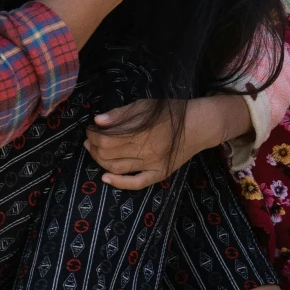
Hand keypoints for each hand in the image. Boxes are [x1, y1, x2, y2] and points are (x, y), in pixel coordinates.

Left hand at [84, 93, 247, 189]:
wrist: (199, 126)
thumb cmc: (171, 112)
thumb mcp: (145, 105)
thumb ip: (121, 113)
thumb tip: (97, 121)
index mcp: (140, 132)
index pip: (106, 139)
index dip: (93, 135)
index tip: (90, 130)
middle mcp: (145, 151)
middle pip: (108, 154)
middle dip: (94, 147)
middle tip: (90, 140)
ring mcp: (152, 165)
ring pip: (117, 168)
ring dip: (101, 162)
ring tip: (96, 153)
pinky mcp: (159, 173)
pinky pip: (137, 183)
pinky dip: (119, 183)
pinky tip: (105, 178)